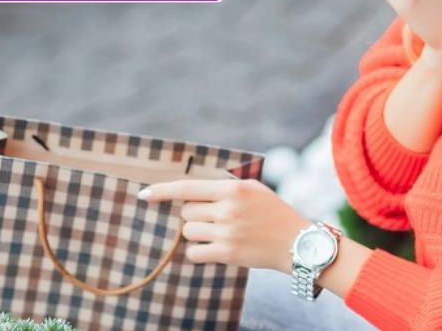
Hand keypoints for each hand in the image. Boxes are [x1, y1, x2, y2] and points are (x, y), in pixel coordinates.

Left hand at [137, 179, 310, 273]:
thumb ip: (224, 187)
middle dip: (194, 215)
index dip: (162, 191)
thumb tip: (189, 191)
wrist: (297, 243)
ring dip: (197, 233)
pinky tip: (214, 248)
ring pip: (188, 232)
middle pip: (186, 212)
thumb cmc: (273, 213)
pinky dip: (199, 251)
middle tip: (216, 218)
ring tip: (220, 233)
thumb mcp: (252, 189)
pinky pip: (194, 253)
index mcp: (233, 189)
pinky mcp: (227, 254)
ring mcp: (227, 232)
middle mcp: (228, 209)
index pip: (187, 187)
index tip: (144, 194)